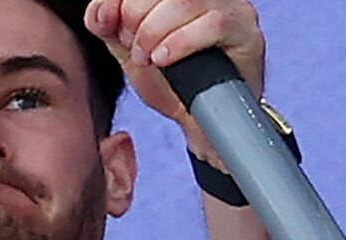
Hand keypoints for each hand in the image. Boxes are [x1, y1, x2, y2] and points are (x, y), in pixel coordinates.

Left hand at [84, 0, 265, 171]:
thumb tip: (99, 12)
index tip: (107, 24)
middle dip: (134, 17)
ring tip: (147, 58)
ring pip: (185, 1)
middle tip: (134, 49)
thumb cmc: (169, 81)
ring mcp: (232, 8)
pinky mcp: (246, 32)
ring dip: (153, 32)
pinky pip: (212, 25)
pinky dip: (179, 43)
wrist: (196, 121)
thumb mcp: (128, 50)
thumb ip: (109, 26)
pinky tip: (163, 60)